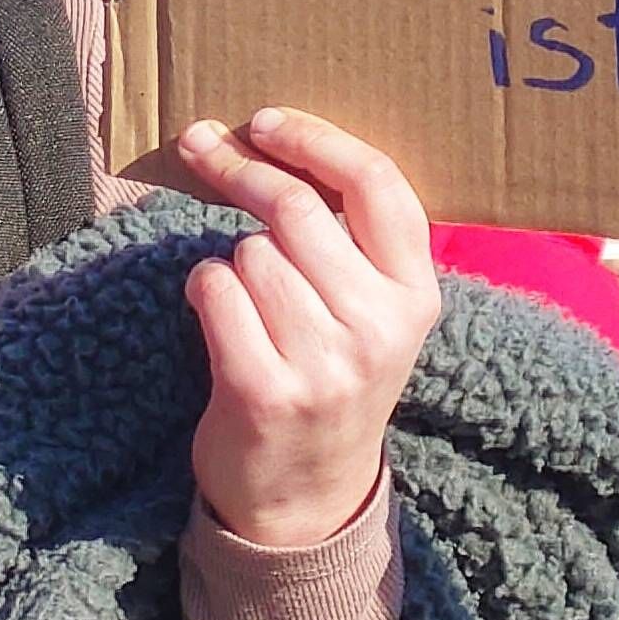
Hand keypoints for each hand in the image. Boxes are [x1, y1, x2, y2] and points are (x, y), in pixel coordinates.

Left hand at [176, 109, 437, 550]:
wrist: (305, 499)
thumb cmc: (329, 380)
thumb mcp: (372, 315)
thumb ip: (351, 242)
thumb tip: (276, 136)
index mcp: (417, 297)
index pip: (377, 185)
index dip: (316, 140)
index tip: (264, 120)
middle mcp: (380, 328)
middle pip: (298, 209)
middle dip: (241, 168)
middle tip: (202, 144)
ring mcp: (325, 363)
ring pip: (251, 252)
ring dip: (231, 259)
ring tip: (248, 303)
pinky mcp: (264, 389)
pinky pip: (215, 290)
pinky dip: (202, 289)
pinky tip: (217, 316)